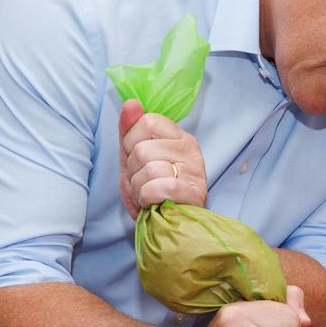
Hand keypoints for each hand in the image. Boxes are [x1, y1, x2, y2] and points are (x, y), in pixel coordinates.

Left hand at [118, 99, 206, 218]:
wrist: (167, 223)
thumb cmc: (152, 189)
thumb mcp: (134, 156)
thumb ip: (130, 129)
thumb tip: (131, 103)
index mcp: (178, 135)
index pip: (148, 121)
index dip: (132, 142)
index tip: (137, 159)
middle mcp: (190, 148)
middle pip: (143, 148)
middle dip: (133, 170)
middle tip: (143, 182)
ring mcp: (194, 170)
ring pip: (149, 168)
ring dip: (139, 187)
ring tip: (148, 193)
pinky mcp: (194, 192)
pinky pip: (159, 187)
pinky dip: (147, 197)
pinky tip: (152, 202)